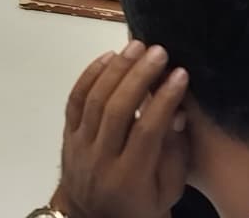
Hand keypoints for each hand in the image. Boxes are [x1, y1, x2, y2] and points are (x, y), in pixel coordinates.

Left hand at [58, 42, 189, 217]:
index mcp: (130, 179)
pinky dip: (89, 75)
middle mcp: (101, 160)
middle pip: (118, 109)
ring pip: (94, 100)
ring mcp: (80, 145)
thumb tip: (178, 113)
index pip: (147, 131)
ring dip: (116, 69)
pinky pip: (74, 100)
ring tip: (136, 47)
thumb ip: (174, 156)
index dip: (164, 100)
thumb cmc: (138, 207)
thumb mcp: (166, 193)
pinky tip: (108, 56)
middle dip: (139, 76)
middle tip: (159, 51)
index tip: (181, 73)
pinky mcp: (67, 135)